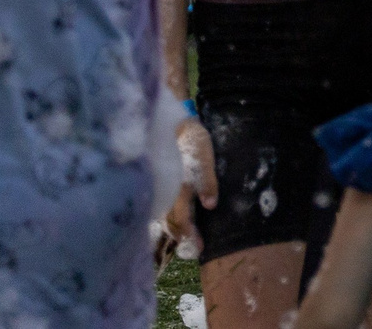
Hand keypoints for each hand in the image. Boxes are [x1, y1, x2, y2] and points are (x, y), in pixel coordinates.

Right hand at [163, 115, 216, 256]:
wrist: (173, 123)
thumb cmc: (193, 140)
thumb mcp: (204, 157)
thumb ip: (207, 181)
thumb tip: (210, 206)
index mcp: (178, 189)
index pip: (182, 220)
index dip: (190, 235)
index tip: (200, 247)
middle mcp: (166, 193)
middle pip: (172, 223)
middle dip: (182, 236)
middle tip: (194, 248)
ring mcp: (161, 189)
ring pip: (165, 217)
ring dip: (175, 229)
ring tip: (187, 238)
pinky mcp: (160, 184)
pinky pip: (162, 207)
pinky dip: (169, 217)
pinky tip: (176, 221)